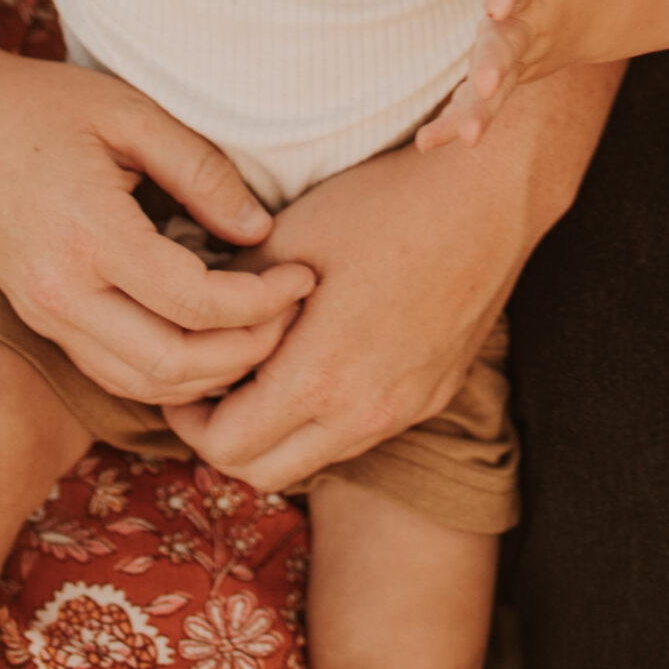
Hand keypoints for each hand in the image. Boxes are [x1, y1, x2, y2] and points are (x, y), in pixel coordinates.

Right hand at [0, 43, 316, 405]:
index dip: (262, 301)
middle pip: (172, 363)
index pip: (194, 301)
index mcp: (89, 234)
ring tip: (263, 331)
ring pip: (142, 383)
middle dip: (247, 351)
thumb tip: (259, 230)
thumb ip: (200, 170)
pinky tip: (210, 341)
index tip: (302, 275)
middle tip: (293, 314)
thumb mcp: (130, 112)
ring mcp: (46, 315)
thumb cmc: (44, 106)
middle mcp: (62, 291)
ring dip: (211, 374)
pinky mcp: (42, 322)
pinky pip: (114, 371)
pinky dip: (170, 373)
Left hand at [166, 56, 615, 489]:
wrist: (486, 195)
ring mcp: (405, 410)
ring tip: (262, 365)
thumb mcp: (289, 239)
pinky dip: (324, 416)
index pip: (226, 447)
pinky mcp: (433, 396)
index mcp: (321, 377)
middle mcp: (365, 413)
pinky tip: (320, 356)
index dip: (189, 418)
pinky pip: (359, 433)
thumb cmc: (383, 204)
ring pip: (313, 458)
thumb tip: (192, 317)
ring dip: (276, 430)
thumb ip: (232, 295)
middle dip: (223, 436)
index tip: (182, 378)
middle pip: (263, 474)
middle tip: (210, 382)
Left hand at [417, 0, 602, 150]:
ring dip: (482, 112)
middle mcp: (531, 31)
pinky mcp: (507, 82)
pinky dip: (456, 125)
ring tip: (466, 135)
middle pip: (511, 50)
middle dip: (498, 66)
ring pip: (500, 91)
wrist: (604, 13)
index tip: (496, 0)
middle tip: (487, 85)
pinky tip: (428, 143)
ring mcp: (521, 63)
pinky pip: (480, 107)